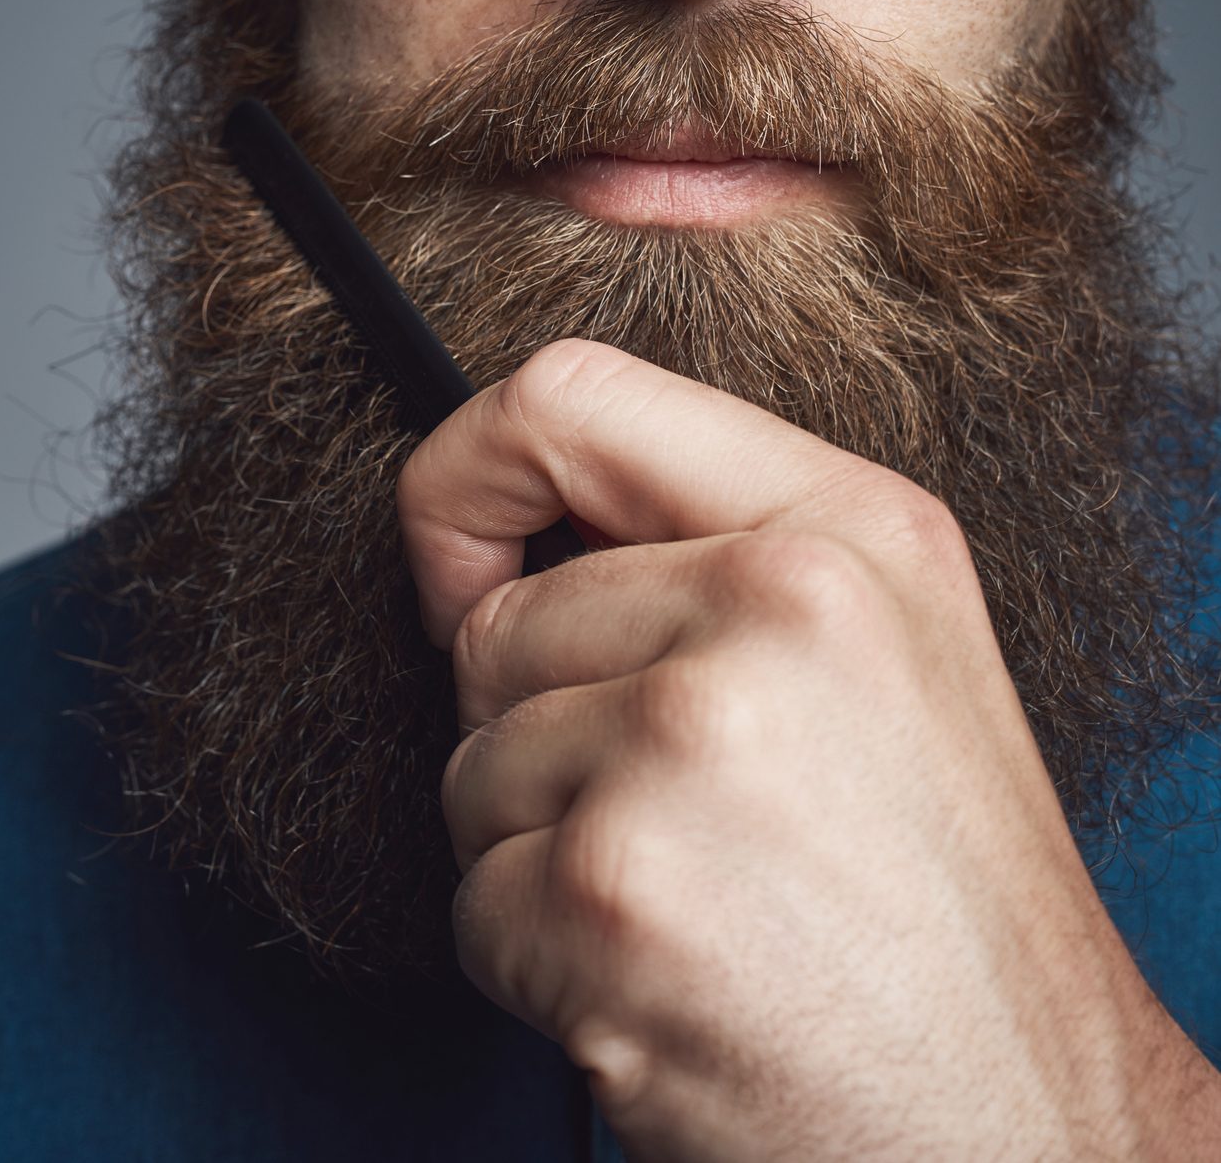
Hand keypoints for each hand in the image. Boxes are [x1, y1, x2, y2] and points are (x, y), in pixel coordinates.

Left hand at [397, 338, 1220, 1160]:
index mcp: (845, 530)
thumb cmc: (942, 917)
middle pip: (493, 627)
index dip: (468, 480)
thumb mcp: (882, 664)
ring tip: (698, 909)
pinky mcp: (614, 890)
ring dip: (539, 860)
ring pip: (470, 767)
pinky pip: (473, 899)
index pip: (565, 396)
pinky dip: (538, 965)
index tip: (460, 573)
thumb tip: (490, 539)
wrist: (1026, 1128)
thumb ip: (709, 559)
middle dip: (536, 739)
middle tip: (680, 828)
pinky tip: (668, 985)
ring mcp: (690, 747)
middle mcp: (777, 610)